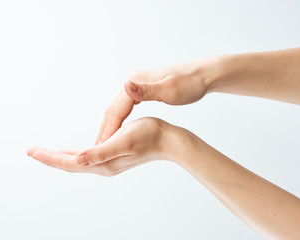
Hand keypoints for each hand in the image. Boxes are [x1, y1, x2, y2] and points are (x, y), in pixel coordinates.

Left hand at [27, 117, 178, 175]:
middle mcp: (103, 165)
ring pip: (78, 160)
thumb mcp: (123, 141)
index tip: (32, 152)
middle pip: (71, 163)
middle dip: (51, 157)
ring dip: (61, 156)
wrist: (168, 140)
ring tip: (46, 152)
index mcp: (103, 163)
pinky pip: (87, 156)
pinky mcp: (113, 155)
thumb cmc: (149, 136)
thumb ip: (100, 152)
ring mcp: (108, 161)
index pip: (71, 162)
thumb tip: (78, 159)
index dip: (51, 157)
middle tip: (32, 151)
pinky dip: (75, 153)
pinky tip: (72, 150)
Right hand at [96, 57, 221, 143]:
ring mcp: (137, 85)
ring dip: (111, 125)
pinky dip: (120, 120)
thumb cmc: (190, 85)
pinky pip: (126, 107)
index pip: (116, 110)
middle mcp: (133, 82)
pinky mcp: (143, 89)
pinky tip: (120, 129)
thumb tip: (125, 86)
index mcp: (135, 82)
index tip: (101, 147)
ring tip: (104, 143)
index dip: (108, 130)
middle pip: (113, 108)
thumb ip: (146, 91)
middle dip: (105, 129)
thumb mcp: (170, 90)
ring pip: (118, 108)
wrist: (202, 75)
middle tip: (96, 149)